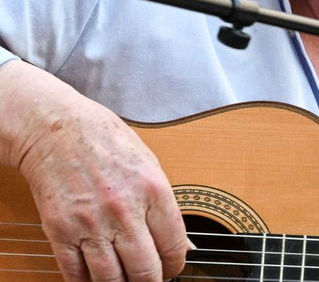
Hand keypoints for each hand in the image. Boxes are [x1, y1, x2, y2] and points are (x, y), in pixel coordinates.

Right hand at [0, 62, 188, 281]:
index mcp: (153, 190)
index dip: (176, 265)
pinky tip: (95, 277)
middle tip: (150, 279)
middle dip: (151, 281)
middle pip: (144, 269)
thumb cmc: (108, 143)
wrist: (58, 130)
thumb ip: (166, 207)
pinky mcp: (60, 231)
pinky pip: (76, 274)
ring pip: (111, 279)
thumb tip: (182, 245)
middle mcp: (124, 210)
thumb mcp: (151, 166)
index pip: (173, 245)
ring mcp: (90, 223)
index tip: (173, 268)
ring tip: (125, 280)